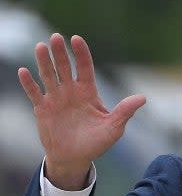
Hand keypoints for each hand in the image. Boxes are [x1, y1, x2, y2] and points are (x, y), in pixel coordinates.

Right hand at [17, 33, 145, 189]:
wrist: (75, 158)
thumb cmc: (96, 142)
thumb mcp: (114, 127)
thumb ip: (125, 111)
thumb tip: (143, 98)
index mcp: (88, 92)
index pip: (84, 68)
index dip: (81, 54)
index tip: (76, 39)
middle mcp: (71, 91)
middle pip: (65, 67)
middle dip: (61, 52)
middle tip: (56, 37)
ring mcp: (55, 99)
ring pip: (49, 76)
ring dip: (44, 62)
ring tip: (41, 47)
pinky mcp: (42, 109)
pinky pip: (34, 93)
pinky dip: (29, 83)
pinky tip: (24, 71)